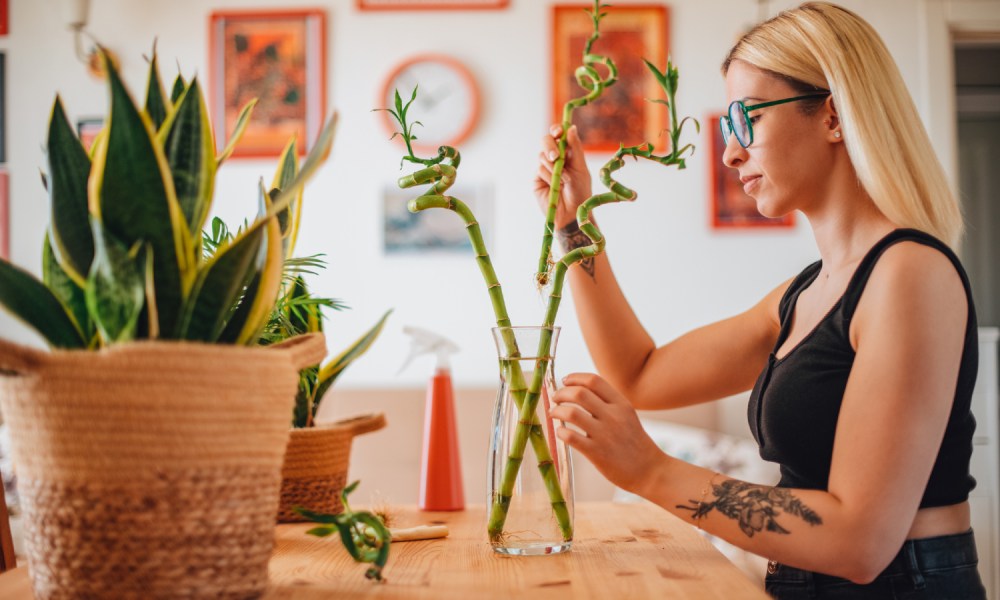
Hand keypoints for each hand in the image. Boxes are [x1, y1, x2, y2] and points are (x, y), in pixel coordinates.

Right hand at [534, 124, 592, 230]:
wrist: (572, 213)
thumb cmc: (580, 191)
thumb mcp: (581, 168)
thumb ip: (575, 148)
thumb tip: (571, 127)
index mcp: (568, 153)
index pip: (558, 136)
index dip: (556, 131)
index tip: (558, 132)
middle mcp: (555, 158)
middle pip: (546, 141)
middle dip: (550, 146)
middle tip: (556, 156)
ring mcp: (545, 168)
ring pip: (542, 155)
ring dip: (553, 166)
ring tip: (564, 180)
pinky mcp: (537, 179)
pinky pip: (540, 169)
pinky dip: (549, 176)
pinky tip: (556, 185)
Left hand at [549, 372, 665, 494]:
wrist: (650, 470)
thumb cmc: (635, 442)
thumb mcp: (627, 415)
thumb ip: (609, 403)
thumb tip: (579, 391)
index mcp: (621, 404)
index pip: (594, 381)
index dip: (575, 378)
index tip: (565, 381)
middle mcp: (613, 416)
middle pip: (579, 393)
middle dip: (561, 393)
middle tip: (556, 399)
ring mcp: (605, 434)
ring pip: (572, 413)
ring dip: (557, 411)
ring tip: (554, 414)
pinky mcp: (597, 453)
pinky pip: (571, 437)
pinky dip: (561, 432)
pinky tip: (561, 433)